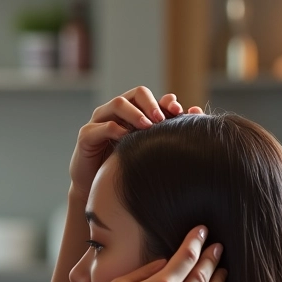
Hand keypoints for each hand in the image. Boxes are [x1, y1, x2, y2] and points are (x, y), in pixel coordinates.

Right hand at [69, 87, 203, 202]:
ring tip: (147, 126)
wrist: (96, 187)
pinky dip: (115, 129)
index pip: (149, 97)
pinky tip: (126, 138)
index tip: (178, 111)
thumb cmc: (123, 167)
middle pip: (135, 94)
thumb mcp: (146, 147)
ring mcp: (98, 121)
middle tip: (161, 119)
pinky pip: (102, 126)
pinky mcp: (86, 135)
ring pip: (118, 104)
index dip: (164, 101)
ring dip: (135, 113)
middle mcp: (115, 112)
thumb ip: (165, 130)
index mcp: (131, 112)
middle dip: (151, 104)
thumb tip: (195, 110)